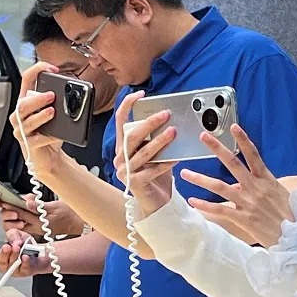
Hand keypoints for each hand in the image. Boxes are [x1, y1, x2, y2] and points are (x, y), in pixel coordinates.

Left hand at [0, 195, 83, 236]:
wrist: (78, 223)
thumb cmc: (69, 214)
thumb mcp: (56, 206)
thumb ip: (40, 206)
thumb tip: (28, 203)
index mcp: (40, 223)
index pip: (21, 214)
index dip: (11, 207)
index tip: (4, 201)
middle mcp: (36, 228)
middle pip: (16, 222)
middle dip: (8, 213)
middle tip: (3, 204)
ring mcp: (37, 229)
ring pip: (19, 224)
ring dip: (13, 216)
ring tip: (9, 207)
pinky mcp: (38, 228)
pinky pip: (25, 224)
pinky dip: (20, 217)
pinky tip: (18, 210)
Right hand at [0, 228, 50, 277]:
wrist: (42, 253)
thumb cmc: (27, 245)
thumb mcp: (19, 235)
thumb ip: (13, 235)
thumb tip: (14, 241)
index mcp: (2, 255)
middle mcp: (7, 264)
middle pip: (1, 261)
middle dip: (4, 253)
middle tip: (7, 247)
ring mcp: (15, 269)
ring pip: (11, 265)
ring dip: (14, 256)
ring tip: (17, 248)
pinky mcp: (25, 272)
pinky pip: (23, 268)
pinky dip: (24, 262)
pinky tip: (25, 256)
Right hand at [10, 62, 70, 179]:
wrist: (49, 157)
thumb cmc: (50, 133)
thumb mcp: (56, 115)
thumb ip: (60, 103)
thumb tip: (74, 93)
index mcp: (27, 101)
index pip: (27, 79)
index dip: (37, 70)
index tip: (51, 68)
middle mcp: (20, 115)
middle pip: (23, 102)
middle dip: (37, 98)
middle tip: (52, 95)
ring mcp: (22, 130)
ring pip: (26, 120)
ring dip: (41, 115)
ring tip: (53, 112)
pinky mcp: (28, 144)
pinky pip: (36, 139)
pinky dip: (48, 137)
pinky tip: (57, 135)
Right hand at [112, 90, 177, 216]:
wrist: (156, 203)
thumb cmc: (156, 176)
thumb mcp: (154, 154)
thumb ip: (156, 140)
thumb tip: (171, 122)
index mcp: (122, 147)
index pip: (120, 121)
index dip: (127, 105)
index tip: (140, 94)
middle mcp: (120, 158)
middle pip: (132, 136)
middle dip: (150, 123)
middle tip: (166, 114)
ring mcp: (126, 171)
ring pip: (143, 152)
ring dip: (160, 141)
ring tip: (173, 132)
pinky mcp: (135, 184)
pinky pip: (152, 170)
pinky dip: (165, 163)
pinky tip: (176, 158)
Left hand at [180, 125, 292, 247]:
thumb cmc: (290, 216)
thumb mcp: (279, 194)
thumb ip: (260, 186)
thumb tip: (241, 183)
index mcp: (266, 180)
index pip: (253, 155)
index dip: (244, 140)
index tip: (234, 127)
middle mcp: (255, 188)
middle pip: (233, 163)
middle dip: (217, 148)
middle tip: (203, 136)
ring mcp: (248, 202)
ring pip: (219, 187)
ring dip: (200, 179)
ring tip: (185, 172)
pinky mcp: (243, 218)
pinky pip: (220, 210)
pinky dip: (205, 205)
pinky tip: (193, 201)